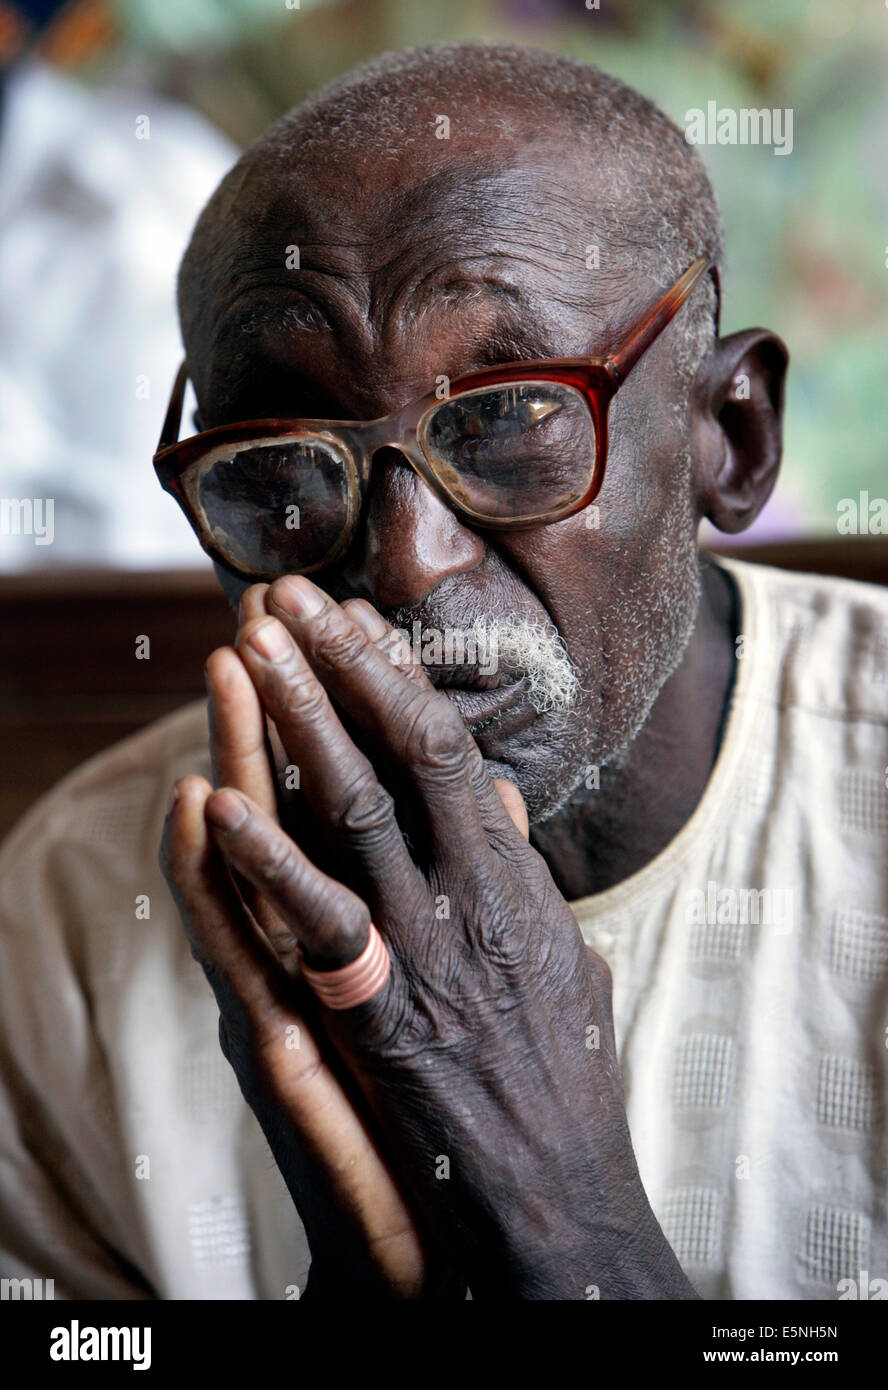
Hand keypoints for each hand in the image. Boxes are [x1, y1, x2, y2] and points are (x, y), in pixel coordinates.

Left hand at [193, 574, 695, 1299]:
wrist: (557, 1183)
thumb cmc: (560, 1070)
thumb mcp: (557, 953)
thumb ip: (522, 873)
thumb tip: (505, 800)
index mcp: (508, 875)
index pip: (449, 746)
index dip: (396, 675)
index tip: (352, 616)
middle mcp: (469, 893)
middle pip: (396, 751)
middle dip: (335, 664)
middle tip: (282, 593)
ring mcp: (422, 947)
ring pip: (353, 810)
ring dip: (296, 720)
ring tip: (248, 647)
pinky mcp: (380, 1012)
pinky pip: (317, 923)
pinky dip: (264, 858)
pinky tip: (214, 801)